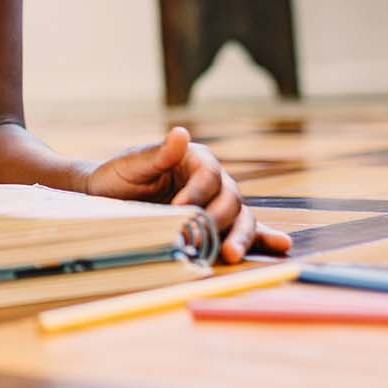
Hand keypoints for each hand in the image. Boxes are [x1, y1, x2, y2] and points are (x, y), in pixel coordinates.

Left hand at [86, 126, 290, 263]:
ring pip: (241, 217)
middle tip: (201, 238)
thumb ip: (158, 153)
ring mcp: (218, 203)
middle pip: (230, 198)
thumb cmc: (118, 177)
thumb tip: (181, 133)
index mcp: (195, 159)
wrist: (107, 199)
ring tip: (233, 254)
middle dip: (219, 220)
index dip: (197, 192)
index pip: (208, 175)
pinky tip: (281, 245)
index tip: (179, 209)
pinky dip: (262, 239)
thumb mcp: (133, 164)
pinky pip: (246, 230)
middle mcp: (213, 180)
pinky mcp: (219, 225)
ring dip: (241, 236)